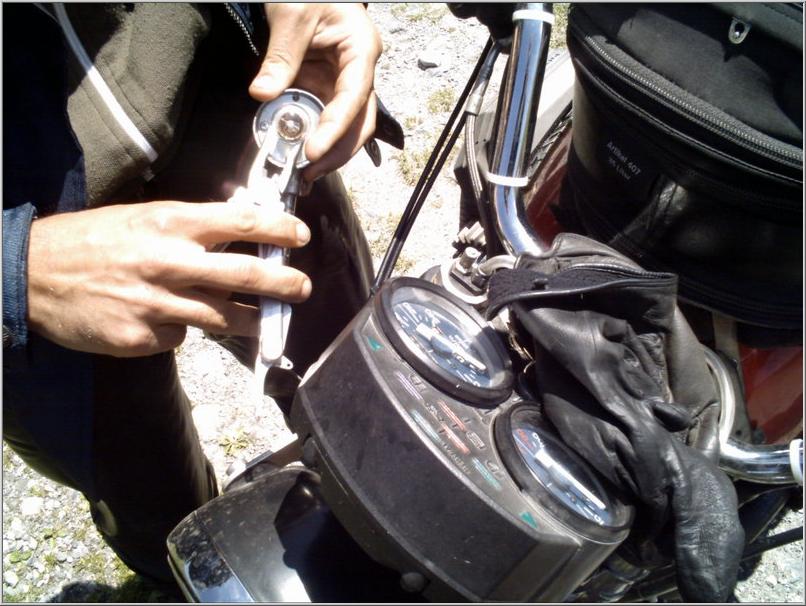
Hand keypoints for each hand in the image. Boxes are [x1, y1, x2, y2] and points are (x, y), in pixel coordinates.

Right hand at [27, 201, 311, 356]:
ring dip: (252, 320)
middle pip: (244, 274)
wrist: (33, 273)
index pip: (240, 221)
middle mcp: (168, 261)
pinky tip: (165, 320)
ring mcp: (156, 303)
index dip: (277, 228)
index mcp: (170, 223)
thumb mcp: (141, 217)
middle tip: (302, 288)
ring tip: (266, 321)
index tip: (299, 234)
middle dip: (283, 283)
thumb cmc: (91, 240)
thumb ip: (189, 227)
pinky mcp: (141, 337)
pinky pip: (180, 337)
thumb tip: (236, 232)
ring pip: (223, 317)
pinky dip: (182, 330)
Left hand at [249, 3, 381, 180]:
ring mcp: (344, 82)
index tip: (313, 151)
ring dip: (328, 152)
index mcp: (361, 50)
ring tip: (304, 173)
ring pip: (346, 127)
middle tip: (309, 173)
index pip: (353, 98)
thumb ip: (281, 57)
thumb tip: (264, 94)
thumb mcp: (292, 15)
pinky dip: (313, 137)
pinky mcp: (328, 88)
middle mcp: (359, 71)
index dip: (335, 129)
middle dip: (337, 152)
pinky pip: (324, 118)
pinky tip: (299, 154)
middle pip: (359, 122)